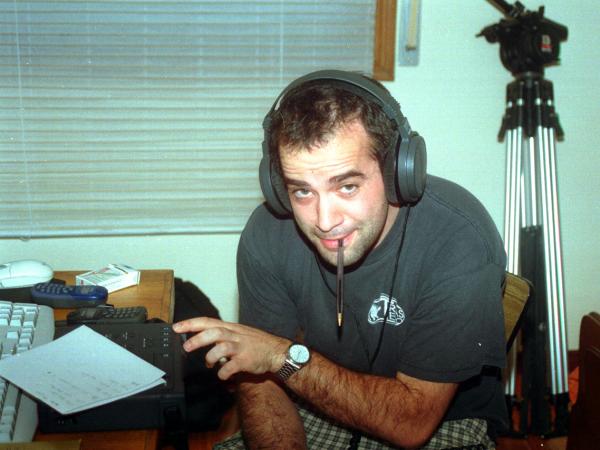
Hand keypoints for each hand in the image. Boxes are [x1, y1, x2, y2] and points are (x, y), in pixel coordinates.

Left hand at [172, 317, 289, 379]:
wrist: (276, 351)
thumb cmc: (254, 343)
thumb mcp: (237, 334)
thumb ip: (219, 337)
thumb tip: (199, 340)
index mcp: (230, 328)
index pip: (207, 322)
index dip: (191, 324)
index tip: (176, 327)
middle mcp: (235, 335)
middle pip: (214, 332)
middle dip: (198, 339)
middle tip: (186, 347)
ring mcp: (241, 347)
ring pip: (222, 347)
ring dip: (211, 356)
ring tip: (208, 364)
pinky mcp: (247, 360)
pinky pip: (232, 366)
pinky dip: (223, 371)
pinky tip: (221, 375)